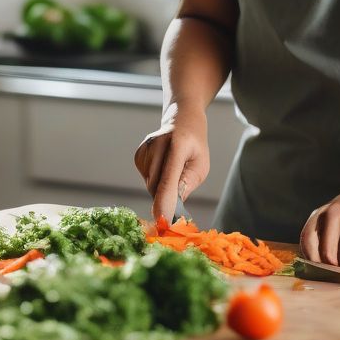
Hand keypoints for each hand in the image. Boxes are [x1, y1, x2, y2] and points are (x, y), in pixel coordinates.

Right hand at [133, 105, 208, 222]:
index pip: (168, 177)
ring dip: (161, 186)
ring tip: (173, 169)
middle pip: (156, 185)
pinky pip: (145, 178)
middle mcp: (158, 143)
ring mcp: (146, 147)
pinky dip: (154, 179)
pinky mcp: (138, 153)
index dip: (165, 200)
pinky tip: (163, 166)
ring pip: (149, 184)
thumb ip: (187, 184)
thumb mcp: (201, 164)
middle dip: (167, 195)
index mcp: (179, 144)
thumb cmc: (194, 144)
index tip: (162, 219)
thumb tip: (173, 206)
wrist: (182, 119)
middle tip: (180, 185)